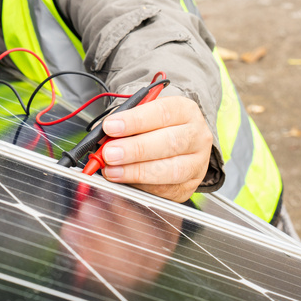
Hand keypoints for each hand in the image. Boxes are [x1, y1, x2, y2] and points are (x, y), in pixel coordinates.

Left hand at [98, 95, 212, 202]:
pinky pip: (167, 189)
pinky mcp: (190, 185)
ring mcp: (197, 163)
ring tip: (112, 170)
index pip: (162, 112)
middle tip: (109, 153)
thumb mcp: (144, 115)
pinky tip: (125, 181)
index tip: (110, 127)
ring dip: (137, 172)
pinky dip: (142, 186)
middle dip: (135, 149)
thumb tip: (103, 137)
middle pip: (170, 143)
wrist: (183, 143)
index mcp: (184, 110)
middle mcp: (197, 136)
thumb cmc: (158, 126)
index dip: (134, 121)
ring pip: (172, 170)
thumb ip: (126, 123)